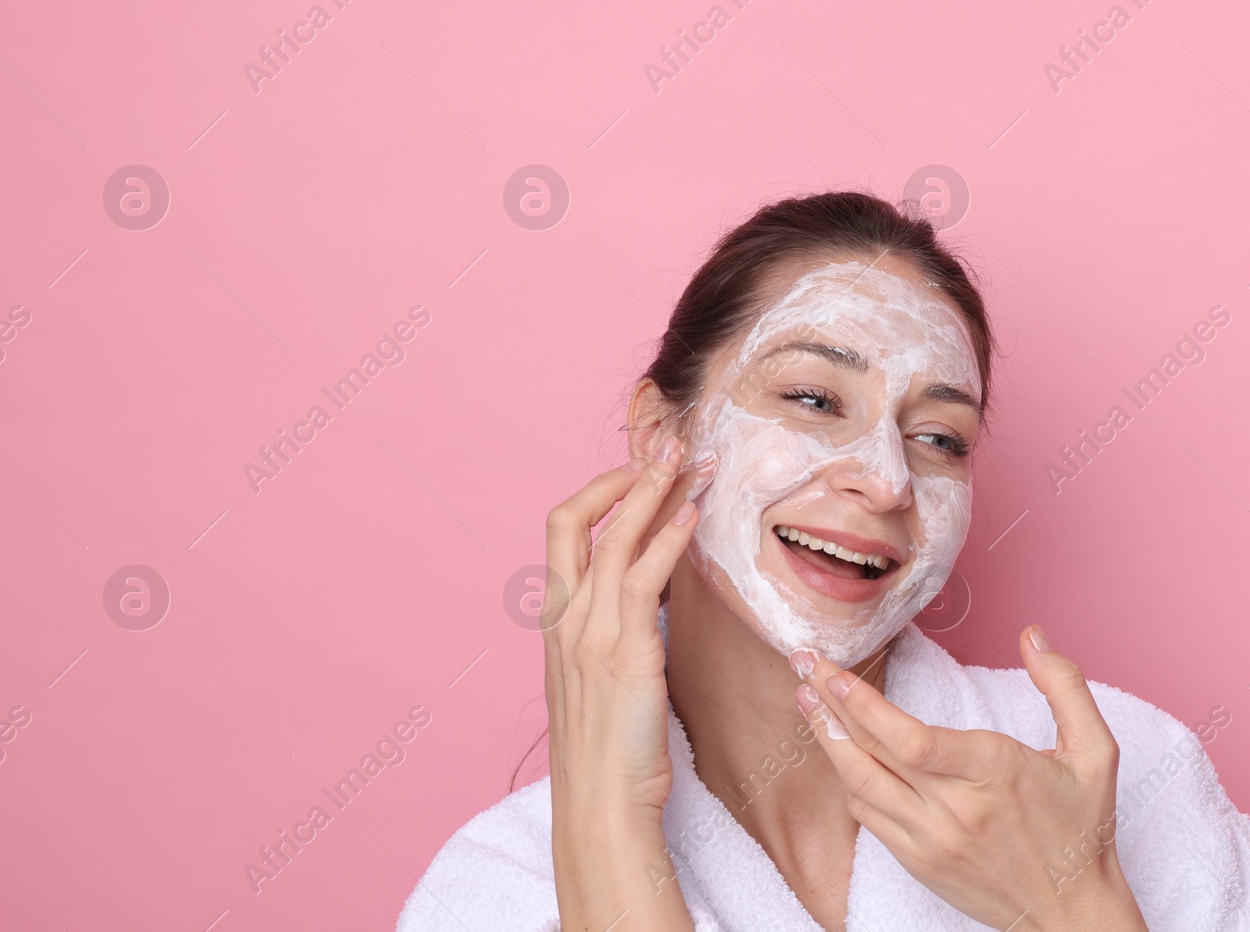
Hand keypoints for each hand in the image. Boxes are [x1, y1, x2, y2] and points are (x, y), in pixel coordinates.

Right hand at [544, 427, 712, 817]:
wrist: (600, 805)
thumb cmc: (608, 754)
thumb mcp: (600, 682)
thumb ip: (616, 636)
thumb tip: (651, 602)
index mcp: (555, 624)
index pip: (562, 534)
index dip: (597, 493)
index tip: (636, 473)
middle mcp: (565, 620)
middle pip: (576, 519)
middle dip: (625, 474)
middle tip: (668, 442)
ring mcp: (590, 632)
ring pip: (615, 537)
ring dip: (656, 490)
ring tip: (694, 459)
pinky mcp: (625, 651)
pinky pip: (644, 578)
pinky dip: (667, 537)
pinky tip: (693, 514)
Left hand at [789, 626, 1148, 931]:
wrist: (1072, 912)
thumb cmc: (1082, 830)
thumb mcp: (1094, 752)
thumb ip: (1064, 686)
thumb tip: (1033, 635)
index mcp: (994, 773)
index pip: (910, 740)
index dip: (863, 705)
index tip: (834, 672)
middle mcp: (956, 809)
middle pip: (873, 755)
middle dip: (828, 704)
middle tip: (801, 664)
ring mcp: (932, 840)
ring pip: (860, 786)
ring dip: (827, 740)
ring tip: (806, 700)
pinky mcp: (920, 863)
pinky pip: (869, 817)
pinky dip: (849, 781)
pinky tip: (838, 751)